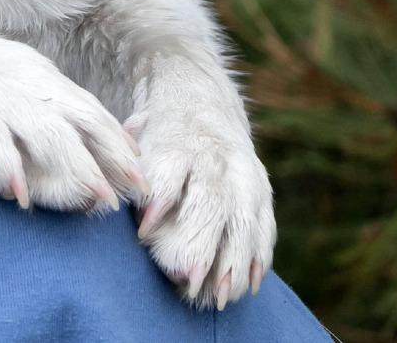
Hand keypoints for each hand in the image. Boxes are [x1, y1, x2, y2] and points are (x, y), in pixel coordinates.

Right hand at [0, 0, 147, 212]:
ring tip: (88, 201)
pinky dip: (0, 164)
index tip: (143, 185)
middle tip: (128, 201)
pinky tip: (15, 193)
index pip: (91, 114)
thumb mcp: (13, 83)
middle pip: (77, 121)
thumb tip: (100, 153)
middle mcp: (23, 83)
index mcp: (39, 78)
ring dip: (69, 168)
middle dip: (106, 161)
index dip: (120, 150)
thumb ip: (51, 112)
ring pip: (41, 130)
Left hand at [127, 79, 275, 309]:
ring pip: (243, 218)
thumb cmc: (157, 133)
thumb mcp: (136, 138)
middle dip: (201, 243)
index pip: (169, 171)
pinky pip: (265, 224)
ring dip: (234, 259)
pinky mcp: (261, 189)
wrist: (201, 99)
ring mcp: (243, 174)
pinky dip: (259, 255)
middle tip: (189, 280)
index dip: (158, 199)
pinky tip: (250, 283)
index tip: (144, 231)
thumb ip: (131, 170)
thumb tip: (134, 215)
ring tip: (223, 297)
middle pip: (210, 202)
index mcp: (178, 144)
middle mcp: (214, 159)